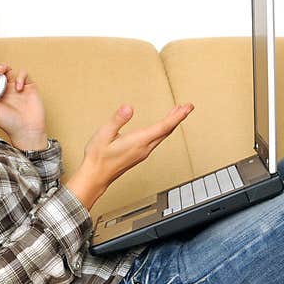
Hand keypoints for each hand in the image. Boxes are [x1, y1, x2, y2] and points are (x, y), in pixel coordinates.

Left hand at [0, 55, 46, 144]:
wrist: (27, 131)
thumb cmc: (9, 124)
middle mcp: (5, 87)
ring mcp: (16, 86)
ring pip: (10, 69)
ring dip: (4, 67)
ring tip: (0, 71)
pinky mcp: (28, 86)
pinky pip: (24, 74)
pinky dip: (20, 77)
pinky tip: (18, 87)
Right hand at [67, 102, 194, 208]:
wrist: (95, 176)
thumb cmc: (98, 158)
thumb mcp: (104, 134)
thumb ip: (117, 120)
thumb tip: (128, 108)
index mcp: (138, 141)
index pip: (163, 127)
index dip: (177, 116)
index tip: (187, 108)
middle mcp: (144, 148)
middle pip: (166, 131)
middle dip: (178, 117)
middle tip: (187, 107)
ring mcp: (143, 153)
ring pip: (163, 136)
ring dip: (171, 124)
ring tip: (177, 113)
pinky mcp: (139, 155)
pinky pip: (157, 140)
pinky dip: (163, 130)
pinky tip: (161, 127)